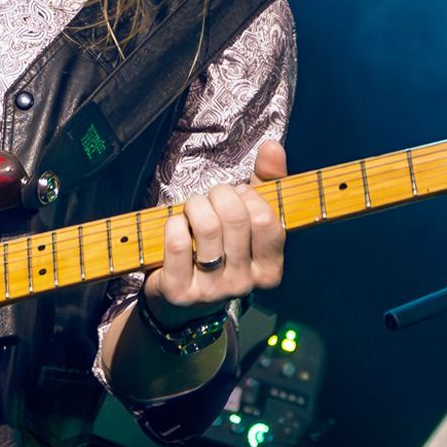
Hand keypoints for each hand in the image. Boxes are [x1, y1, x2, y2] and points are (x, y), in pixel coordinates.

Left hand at [142, 141, 286, 328]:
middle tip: (212, 198)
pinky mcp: (181, 291)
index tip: (240, 196)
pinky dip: (173, 223)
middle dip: (219, 195)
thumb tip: (273, 148)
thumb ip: (266, 182)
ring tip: (193, 209)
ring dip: (195, 205)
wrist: (182, 298)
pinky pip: (177, 242)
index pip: (267, 220)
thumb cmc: (220, 247)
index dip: (249, 197)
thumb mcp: (248, 217)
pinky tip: (175, 225)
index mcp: (269, 269)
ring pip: (207, 227)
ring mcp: (212, 290)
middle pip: (236, 218)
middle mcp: (244, 284)